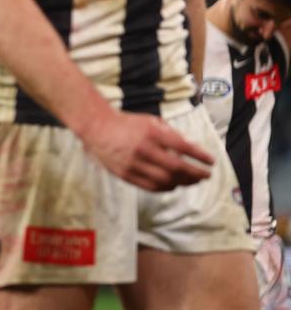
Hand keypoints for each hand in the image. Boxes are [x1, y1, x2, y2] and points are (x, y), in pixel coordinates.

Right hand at [80, 110, 212, 191]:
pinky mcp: (126, 174)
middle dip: (195, 173)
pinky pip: (151, 186)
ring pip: (165, 180)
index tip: (211, 161)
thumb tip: (194, 147)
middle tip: (205, 175)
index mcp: (151, 133)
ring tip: (192, 181)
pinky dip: (166, 187)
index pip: (182, 147)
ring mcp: (134, 164)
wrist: (97, 128)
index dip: (199, 156)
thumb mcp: (151, 121)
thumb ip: (172, 134)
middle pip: (176, 167)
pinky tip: (173, 184)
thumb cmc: (127, 123)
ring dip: (183, 182)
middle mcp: (144, 149)